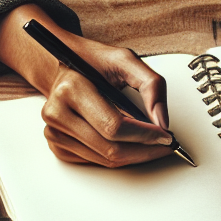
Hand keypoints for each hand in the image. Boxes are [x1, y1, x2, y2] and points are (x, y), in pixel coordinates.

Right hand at [40, 35, 173, 166]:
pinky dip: (117, 156)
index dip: (144, 135)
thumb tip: (162, 121)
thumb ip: (151, 85)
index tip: (166, 135)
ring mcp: (54, 132)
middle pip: (110, 148)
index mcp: (72, 89)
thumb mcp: (125, 60)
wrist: (61, 64)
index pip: (114, 126)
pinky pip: (95, 161)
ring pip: (104, 160)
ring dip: (133, 155)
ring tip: (150, 142)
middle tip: (165, 144)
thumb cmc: (93, 61)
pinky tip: (128, 143)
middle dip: (144, 150)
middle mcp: (58, 113)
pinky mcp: (56, 145)